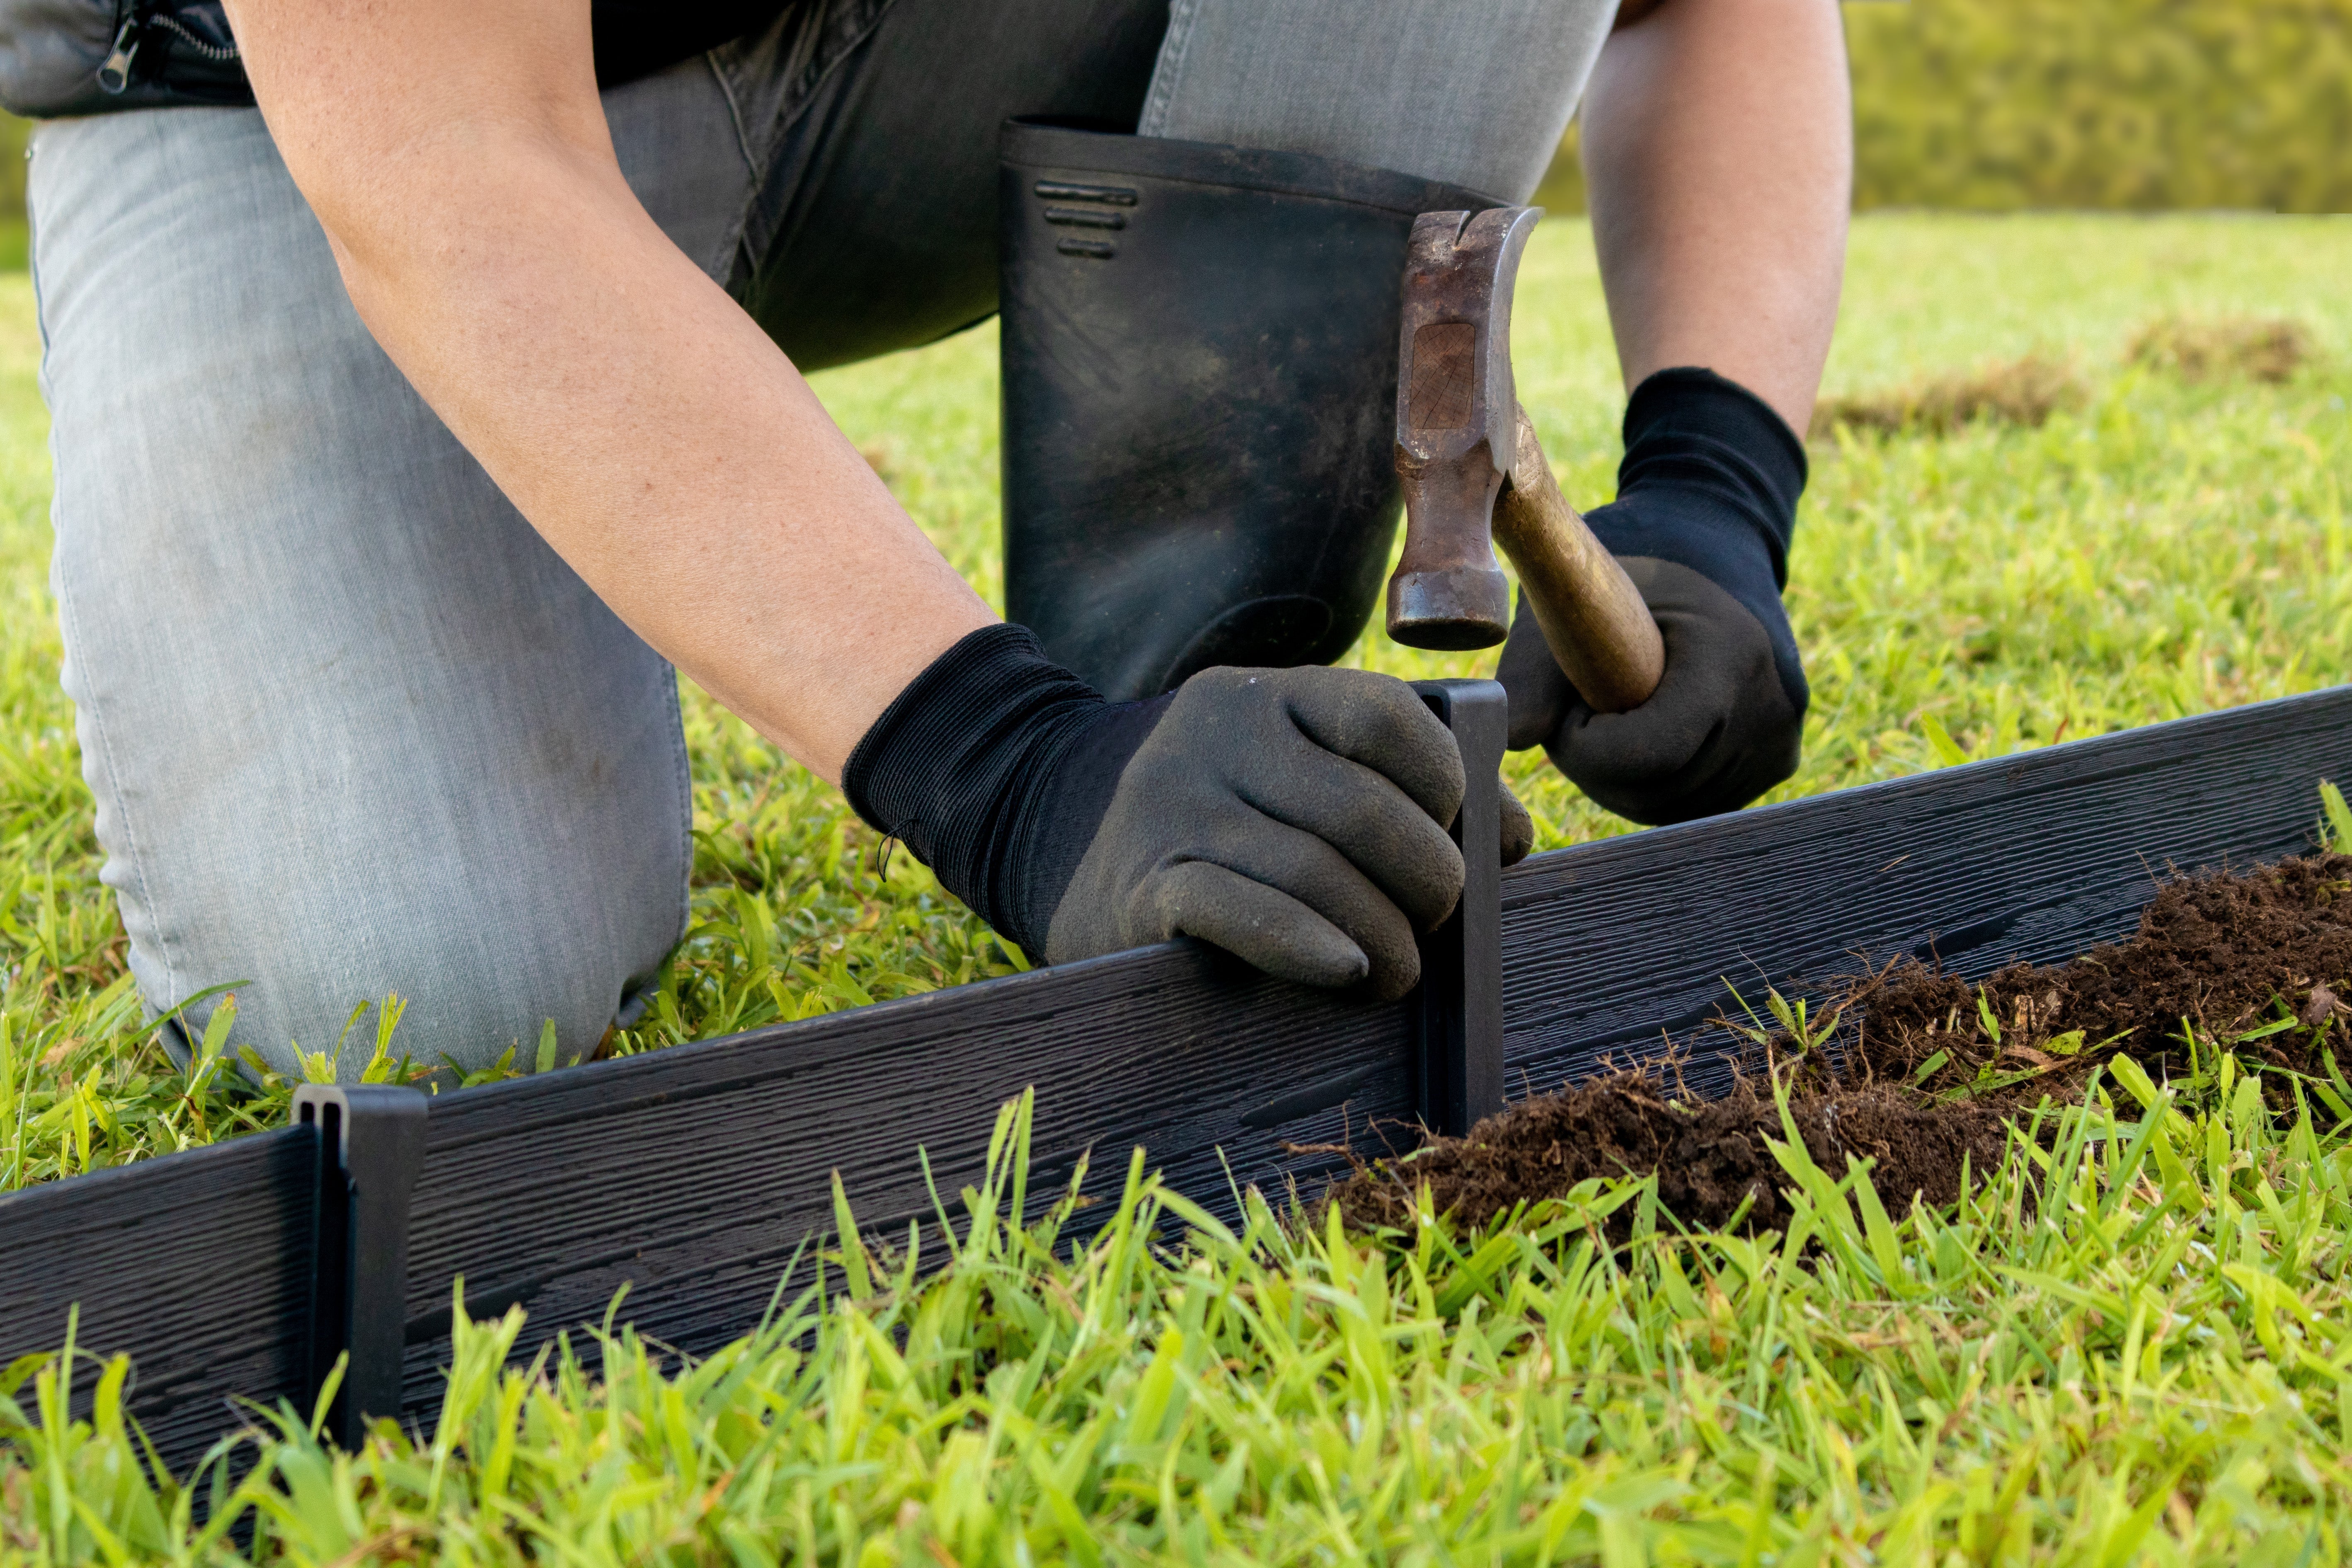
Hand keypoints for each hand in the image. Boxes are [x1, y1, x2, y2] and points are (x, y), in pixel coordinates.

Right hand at [1048, 666, 1464, 999]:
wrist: (1046, 821)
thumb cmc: (1216, 810)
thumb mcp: (1287, 764)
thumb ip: (1386, 782)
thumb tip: (1510, 840)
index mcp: (1272, 696)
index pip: (1388, 717)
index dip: (1454, 786)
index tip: (1478, 842)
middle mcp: (1221, 737)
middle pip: (1364, 809)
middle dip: (1429, 881)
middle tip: (1440, 924)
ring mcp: (1177, 809)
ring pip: (1314, 871)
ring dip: (1383, 935)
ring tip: (1401, 972)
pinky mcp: (1146, 885)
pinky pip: (1242, 911)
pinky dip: (1307, 947)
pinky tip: (1347, 970)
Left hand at [1498, 561, 1797, 823]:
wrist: (1707, 568)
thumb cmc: (1628, 590)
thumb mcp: (1572, 611)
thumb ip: (1534, 674)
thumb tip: (1511, 738)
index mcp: (1730, 656)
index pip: (1650, 752)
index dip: (1587, 745)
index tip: (1569, 705)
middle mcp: (1771, 709)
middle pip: (1655, 789)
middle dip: (1598, 763)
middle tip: (1586, 709)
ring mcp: (1780, 742)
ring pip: (1671, 807)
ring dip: (1622, 778)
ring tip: (1619, 716)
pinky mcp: (1779, 764)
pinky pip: (1694, 805)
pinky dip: (1654, 784)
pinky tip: (1649, 734)